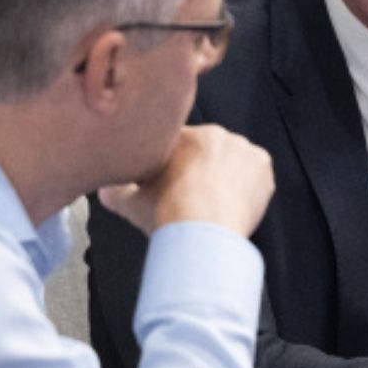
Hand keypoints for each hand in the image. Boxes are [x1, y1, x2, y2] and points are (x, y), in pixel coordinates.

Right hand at [97, 124, 273, 237]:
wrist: (205, 233)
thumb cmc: (169, 215)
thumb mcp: (130, 202)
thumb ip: (114, 191)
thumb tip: (104, 190)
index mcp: (183, 135)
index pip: (177, 144)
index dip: (172, 165)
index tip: (171, 183)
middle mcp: (216, 134)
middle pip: (207, 150)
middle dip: (200, 169)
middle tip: (192, 195)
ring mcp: (243, 148)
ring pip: (232, 159)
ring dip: (225, 175)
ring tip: (213, 202)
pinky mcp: (263, 166)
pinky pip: (254, 172)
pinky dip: (247, 185)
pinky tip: (232, 202)